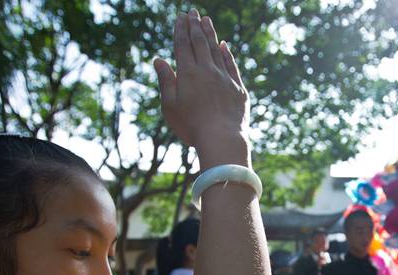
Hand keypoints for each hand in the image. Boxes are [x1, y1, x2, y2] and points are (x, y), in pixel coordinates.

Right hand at [154, 10, 249, 160]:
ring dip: (211, 34)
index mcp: (188, 74)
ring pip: (217, 50)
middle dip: (195, 26)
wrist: (222, 139)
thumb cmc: (191, 127)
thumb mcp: (170, 106)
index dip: (181, 29)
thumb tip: (159, 60)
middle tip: (193, 12)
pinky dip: (227, 54)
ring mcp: (225, 78)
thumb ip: (166, 81)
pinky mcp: (238, 89)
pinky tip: (224, 45)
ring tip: (207, 21)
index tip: (180, 17)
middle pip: (200, 42)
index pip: (183, 45)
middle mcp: (207, 71)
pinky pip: (231, 65)